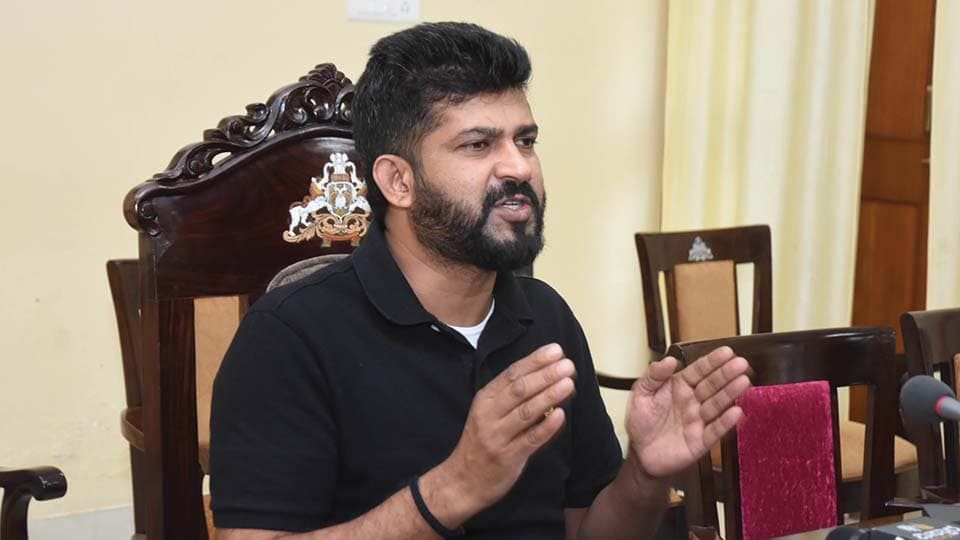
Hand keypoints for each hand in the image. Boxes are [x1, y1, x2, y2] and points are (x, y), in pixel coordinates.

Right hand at [430, 343, 574, 512]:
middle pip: (520, 390)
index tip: (555, 350)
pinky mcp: (508, 457)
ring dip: (549, 395)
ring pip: (526, 412)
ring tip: (568, 383)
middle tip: (567, 364)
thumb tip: (543, 373)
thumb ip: (510, 395)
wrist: (463, 480)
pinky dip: (546, 427)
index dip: (535, 361)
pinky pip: (530, 439)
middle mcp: (489, 415)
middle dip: (545, 375)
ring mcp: (498, 436)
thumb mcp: (487, 412)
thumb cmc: (481, 442)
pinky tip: (560, 415)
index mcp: (485, 399)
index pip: (512, 374)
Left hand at [625, 346, 750, 478]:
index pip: (698, 371)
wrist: (640, 453)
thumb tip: (668, 360)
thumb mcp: (641, 394)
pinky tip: (737, 412)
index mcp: (679, 387)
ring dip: (730, 393)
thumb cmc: (641, 422)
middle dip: (726, 374)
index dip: (712, 361)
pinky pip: (715, 430)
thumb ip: (654, 376)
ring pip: (717, 404)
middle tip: (741, 363)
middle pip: (712, 385)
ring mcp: (698, 420)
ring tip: (743, 382)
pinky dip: (726, 422)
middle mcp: (692, 401)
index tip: (726, 352)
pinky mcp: (701, 440)